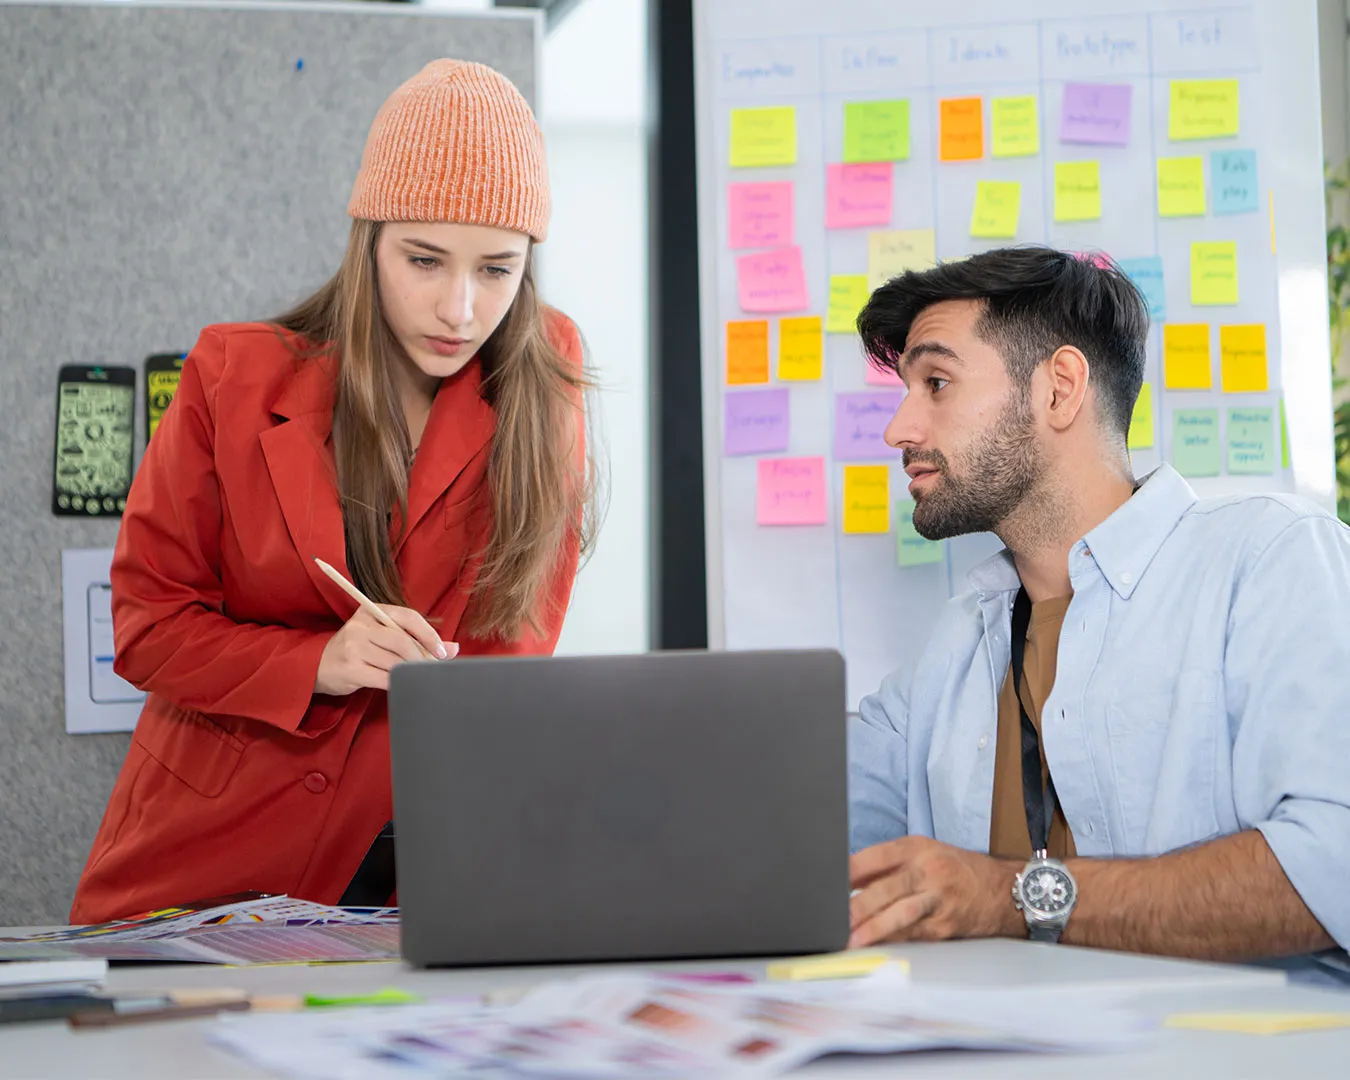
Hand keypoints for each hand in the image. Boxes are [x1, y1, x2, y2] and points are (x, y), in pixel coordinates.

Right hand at [314, 604, 457, 695]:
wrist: (318, 666)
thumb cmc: (358, 650)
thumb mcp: (382, 636)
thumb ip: (415, 639)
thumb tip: (453, 649)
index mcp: (371, 611)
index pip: (408, 616)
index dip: (429, 634)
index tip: (442, 651)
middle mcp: (360, 626)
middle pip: (403, 641)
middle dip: (422, 657)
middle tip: (431, 668)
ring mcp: (353, 648)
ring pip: (396, 662)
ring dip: (411, 672)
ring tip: (416, 676)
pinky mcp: (350, 669)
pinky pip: (385, 679)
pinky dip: (399, 683)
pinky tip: (402, 684)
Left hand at [848, 836, 1021, 947]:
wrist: (1004, 890)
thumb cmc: (957, 870)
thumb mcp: (925, 852)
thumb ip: (888, 864)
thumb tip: (848, 877)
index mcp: (916, 848)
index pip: (876, 856)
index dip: (850, 870)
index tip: (827, 882)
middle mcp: (927, 871)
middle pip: (886, 887)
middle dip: (858, 905)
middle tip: (835, 917)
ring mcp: (938, 900)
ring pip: (900, 913)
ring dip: (873, 928)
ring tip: (852, 938)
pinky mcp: (945, 925)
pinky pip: (914, 934)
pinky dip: (893, 940)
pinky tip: (875, 946)